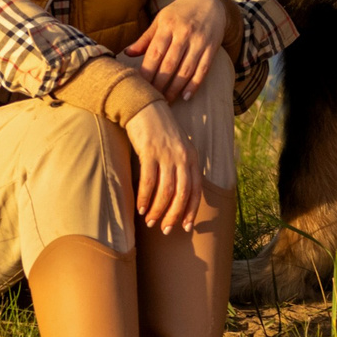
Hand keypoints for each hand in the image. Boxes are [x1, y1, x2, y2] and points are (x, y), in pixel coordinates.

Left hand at [125, 0, 231, 102]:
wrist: (209, 1)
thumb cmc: (179, 13)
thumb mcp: (161, 19)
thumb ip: (145, 38)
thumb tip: (126, 53)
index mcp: (167, 25)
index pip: (154, 53)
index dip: (147, 72)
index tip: (140, 88)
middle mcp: (184, 33)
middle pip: (169, 64)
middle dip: (159, 84)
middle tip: (152, 100)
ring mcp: (199, 41)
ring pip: (186, 70)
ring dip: (175, 89)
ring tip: (166, 102)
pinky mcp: (212, 47)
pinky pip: (203, 69)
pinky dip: (195, 85)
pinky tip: (186, 96)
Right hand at [125, 99, 205, 232]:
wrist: (144, 106)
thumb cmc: (159, 129)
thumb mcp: (178, 146)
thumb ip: (182, 165)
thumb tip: (179, 193)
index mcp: (192, 156)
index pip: (196, 189)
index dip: (191, 210)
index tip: (185, 227)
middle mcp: (183, 156)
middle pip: (182, 193)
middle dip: (174, 215)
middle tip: (166, 230)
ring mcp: (166, 154)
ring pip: (166, 190)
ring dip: (158, 210)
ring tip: (150, 222)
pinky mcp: (149, 151)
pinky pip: (149, 181)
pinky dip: (145, 198)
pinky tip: (140, 208)